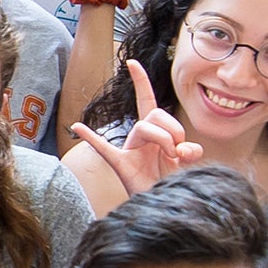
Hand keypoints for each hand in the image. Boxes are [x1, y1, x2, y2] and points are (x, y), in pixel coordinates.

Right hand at [69, 59, 202, 193]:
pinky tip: (77, 126)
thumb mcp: (187, 163)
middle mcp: (140, 137)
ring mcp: (129, 150)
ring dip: (165, 138)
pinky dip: (90, 136)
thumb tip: (186, 149)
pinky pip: (103, 148)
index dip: (141, 82)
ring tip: (170, 156)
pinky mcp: (121, 164)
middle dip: (173, 129)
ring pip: (144, 126)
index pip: (147, 101)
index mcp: (154, 133)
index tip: (132, 63)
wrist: (164, 205)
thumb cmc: (172, 183)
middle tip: (178, 149)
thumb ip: (190, 152)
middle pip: (155, 114)